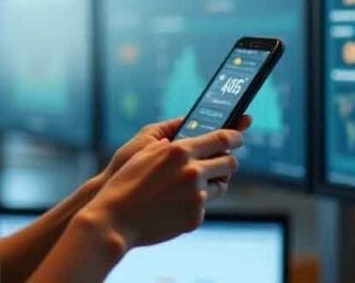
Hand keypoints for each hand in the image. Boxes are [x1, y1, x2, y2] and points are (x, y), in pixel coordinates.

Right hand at [80, 128, 243, 251]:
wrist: (115, 219)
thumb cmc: (125, 182)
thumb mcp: (144, 152)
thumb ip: (170, 143)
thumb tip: (186, 138)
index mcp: (181, 152)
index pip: (221, 139)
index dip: (235, 135)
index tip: (238, 135)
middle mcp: (193, 173)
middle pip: (229, 163)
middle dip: (228, 161)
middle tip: (221, 161)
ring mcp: (196, 197)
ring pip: (221, 186)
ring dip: (213, 183)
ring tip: (193, 184)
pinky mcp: (195, 217)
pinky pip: (204, 206)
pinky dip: (194, 203)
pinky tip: (174, 204)